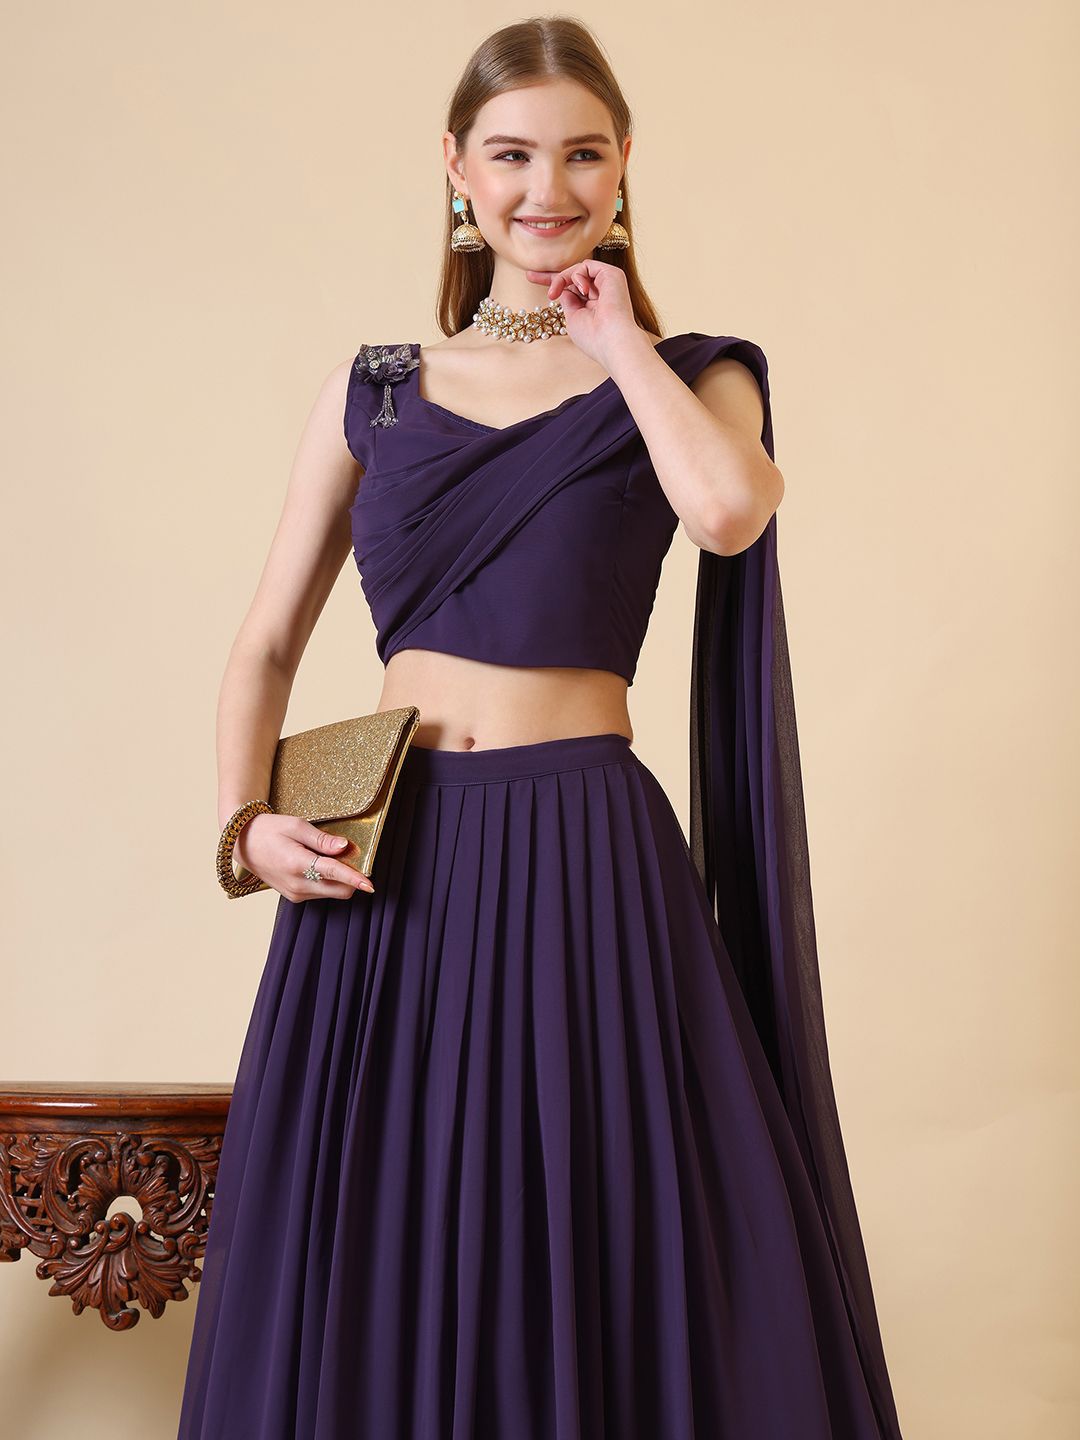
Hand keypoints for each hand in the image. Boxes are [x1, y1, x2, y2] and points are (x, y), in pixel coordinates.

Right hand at [234, 812, 374, 900]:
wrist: (242, 843)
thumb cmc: (269, 829)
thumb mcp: (296, 826)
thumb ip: (322, 839)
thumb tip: (345, 847)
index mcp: (297, 864)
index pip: (334, 874)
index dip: (355, 879)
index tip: (370, 885)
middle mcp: (297, 885)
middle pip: (339, 890)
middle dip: (351, 879)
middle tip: (351, 857)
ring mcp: (295, 894)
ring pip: (331, 893)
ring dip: (339, 880)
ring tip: (327, 857)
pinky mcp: (294, 897)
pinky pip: (321, 893)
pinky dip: (327, 882)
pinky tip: (318, 865)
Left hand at [525, 259, 639, 368]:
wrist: (612, 341)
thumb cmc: (593, 337)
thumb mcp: (572, 319)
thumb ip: (568, 303)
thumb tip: (564, 290)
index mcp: (593, 306)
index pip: (572, 290)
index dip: (554, 284)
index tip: (531, 279)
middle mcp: (602, 293)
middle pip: (573, 277)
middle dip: (552, 276)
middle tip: (529, 276)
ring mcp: (608, 283)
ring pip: (578, 271)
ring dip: (562, 279)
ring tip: (554, 294)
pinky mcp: (612, 274)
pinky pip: (586, 266)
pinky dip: (577, 276)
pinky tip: (581, 291)